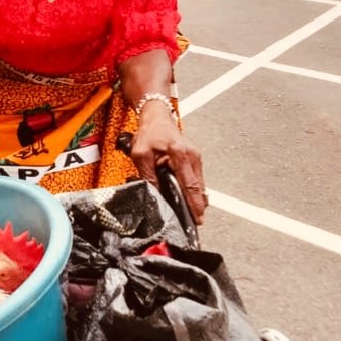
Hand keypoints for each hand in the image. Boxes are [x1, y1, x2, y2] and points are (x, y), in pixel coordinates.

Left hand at [129, 102, 206, 223]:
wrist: (157, 117)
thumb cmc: (149, 133)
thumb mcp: (141, 154)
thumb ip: (147, 175)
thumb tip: (154, 194)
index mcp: (180, 154)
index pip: (189, 184)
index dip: (194, 203)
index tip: (197, 218)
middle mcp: (192, 156)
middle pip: (198, 187)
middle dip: (198, 206)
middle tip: (196, 223)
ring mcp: (196, 157)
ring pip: (199, 184)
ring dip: (197, 199)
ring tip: (194, 216)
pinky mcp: (194, 159)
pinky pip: (197, 179)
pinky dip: (195, 191)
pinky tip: (192, 202)